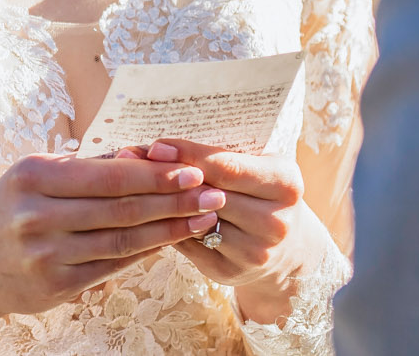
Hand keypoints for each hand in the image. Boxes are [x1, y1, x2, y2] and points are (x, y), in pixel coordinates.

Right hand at [0, 152, 226, 344]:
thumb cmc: (10, 208)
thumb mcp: (35, 174)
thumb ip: (87, 165)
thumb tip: (146, 153)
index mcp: (34, 177)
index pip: (108, 176)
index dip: (155, 174)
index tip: (193, 168)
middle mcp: (37, 217)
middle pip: (120, 209)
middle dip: (172, 200)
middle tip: (211, 192)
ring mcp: (45, 256)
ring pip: (122, 241)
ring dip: (169, 229)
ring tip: (203, 217)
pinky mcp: (55, 287)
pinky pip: (111, 267)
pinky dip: (145, 253)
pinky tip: (171, 241)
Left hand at [125, 139, 330, 326]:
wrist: (287, 247)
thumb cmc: (261, 191)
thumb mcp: (256, 165)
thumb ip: (216, 155)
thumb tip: (153, 148)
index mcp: (286, 183)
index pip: (228, 167)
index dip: (188, 155)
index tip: (155, 147)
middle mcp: (276, 221)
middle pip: (208, 195)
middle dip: (168, 177)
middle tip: (132, 161)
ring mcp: (254, 252)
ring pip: (194, 222)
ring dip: (163, 204)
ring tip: (137, 186)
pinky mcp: (230, 272)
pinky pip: (188, 245)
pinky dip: (168, 227)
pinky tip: (152, 213)